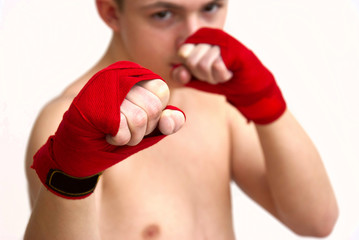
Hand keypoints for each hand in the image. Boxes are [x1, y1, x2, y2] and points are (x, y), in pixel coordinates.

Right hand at [31, 61, 184, 198]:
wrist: (81, 148)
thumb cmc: (117, 134)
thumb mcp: (149, 128)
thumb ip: (168, 122)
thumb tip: (170, 119)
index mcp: (135, 76)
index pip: (161, 91)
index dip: (155, 114)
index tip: (139, 119)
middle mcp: (119, 75)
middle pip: (152, 107)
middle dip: (143, 129)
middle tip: (125, 129)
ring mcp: (103, 87)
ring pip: (139, 118)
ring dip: (130, 136)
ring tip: (116, 132)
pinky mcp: (92, 104)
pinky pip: (121, 127)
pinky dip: (118, 139)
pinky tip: (106, 134)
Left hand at [174, 28, 285, 123]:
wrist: (246, 87)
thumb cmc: (220, 80)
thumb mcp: (195, 79)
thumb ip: (181, 75)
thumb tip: (181, 70)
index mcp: (198, 39)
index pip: (182, 53)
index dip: (191, 68)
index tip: (202, 71)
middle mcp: (210, 35)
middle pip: (191, 60)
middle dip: (202, 75)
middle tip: (214, 73)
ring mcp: (222, 40)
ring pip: (203, 64)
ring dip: (213, 77)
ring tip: (222, 73)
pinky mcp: (233, 48)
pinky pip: (217, 65)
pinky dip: (222, 75)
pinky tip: (229, 72)